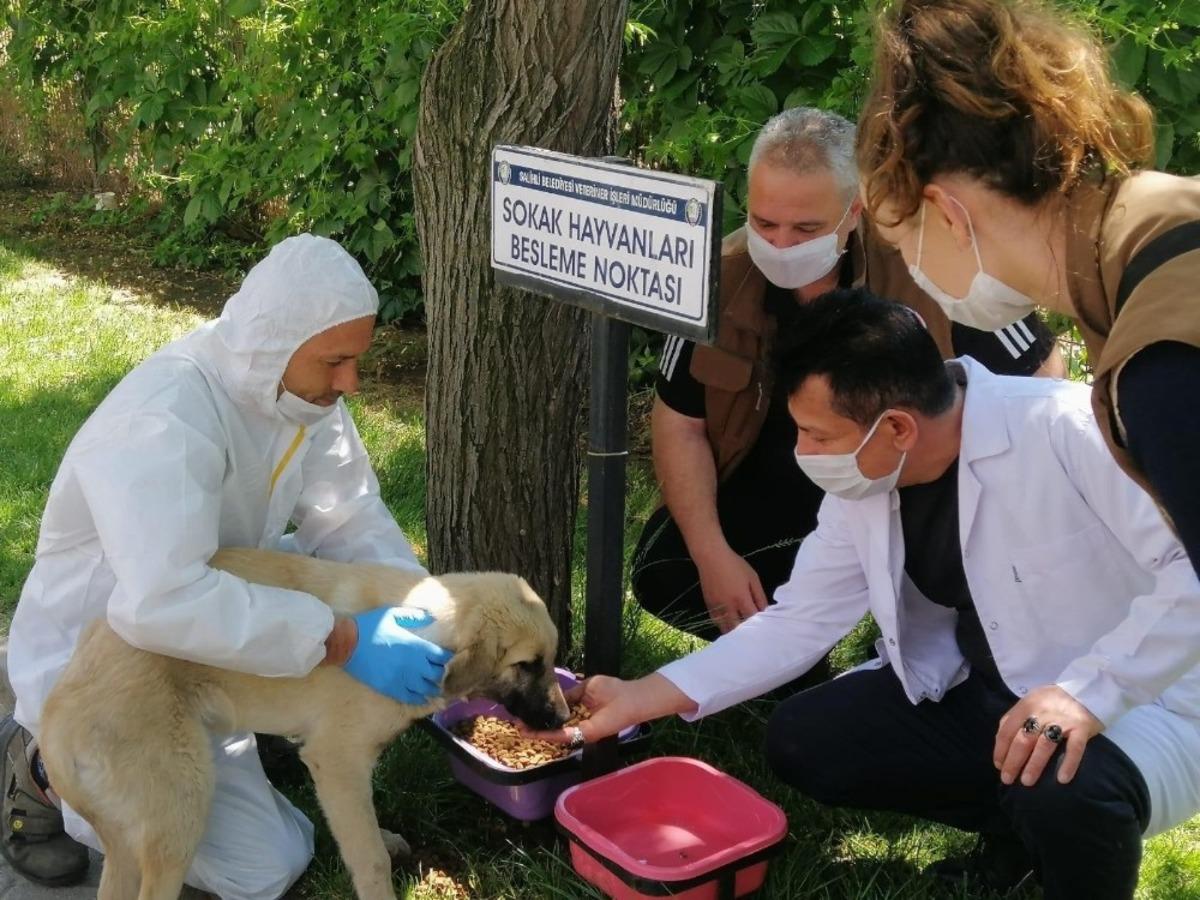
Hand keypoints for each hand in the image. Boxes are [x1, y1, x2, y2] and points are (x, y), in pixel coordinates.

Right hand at [342, 607, 453, 704]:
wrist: (347, 643)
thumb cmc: (370, 626)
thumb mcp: (392, 614)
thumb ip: (414, 616)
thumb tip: (431, 617)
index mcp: (415, 645)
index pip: (441, 656)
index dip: (447, 658)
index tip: (448, 658)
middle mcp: (412, 664)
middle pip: (437, 675)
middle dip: (443, 674)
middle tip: (443, 673)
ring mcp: (401, 678)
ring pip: (426, 689)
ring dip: (433, 688)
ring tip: (437, 688)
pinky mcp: (389, 687)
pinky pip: (409, 697)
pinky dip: (419, 699)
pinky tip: (423, 698)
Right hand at [522, 675, 648, 744]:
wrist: (632, 698)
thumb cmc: (613, 690)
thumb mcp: (587, 687)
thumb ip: (571, 695)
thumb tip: (555, 698)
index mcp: (577, 711)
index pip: (555, 715)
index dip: (540, 714)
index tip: (523, 712)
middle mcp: (577, 723)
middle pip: (552, 727)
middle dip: (534, 726)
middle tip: (515, 724)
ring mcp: (581, 731)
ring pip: (555, 734)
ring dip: (537, 732)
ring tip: (520, 730)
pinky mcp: (586, 734)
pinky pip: (565, 735)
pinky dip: (550, 733)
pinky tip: (535, 732)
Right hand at [697, 548, 767, 632]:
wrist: (712, 558)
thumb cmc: (735, 565)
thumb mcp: (752, 577)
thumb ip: (759, 595)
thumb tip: (765, 610)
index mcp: (742, 599)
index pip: (752, 619)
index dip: (759, 623)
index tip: (765, 625)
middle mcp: (729, 606)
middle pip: (739, 628)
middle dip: (747, 631)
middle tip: (753, 632)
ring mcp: (717, 607)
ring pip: (726, 628)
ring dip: (734, 631)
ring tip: (742, 632)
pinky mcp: (709, 606)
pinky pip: (716, 622)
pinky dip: (723, 626)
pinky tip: (729, 626)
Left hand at [994, 685, 1103, 785]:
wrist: (1087, 688)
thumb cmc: (1054, 700)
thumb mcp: (1031, 701)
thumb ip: (1016, 717)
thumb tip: (1001, 742)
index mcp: (1026, 706)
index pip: (1007, 730)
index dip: (1000, 749)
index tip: (998, 765)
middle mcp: (1042, 712)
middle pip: (1023, 739)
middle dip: (1013, 761)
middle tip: (1007, 779)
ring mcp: (1062, 720)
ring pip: (1044, 745)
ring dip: (1034, 765)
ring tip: (1026, 781)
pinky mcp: (1081, 727)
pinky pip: (1074, 748)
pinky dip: (1068, 763)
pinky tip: (1062, 779)